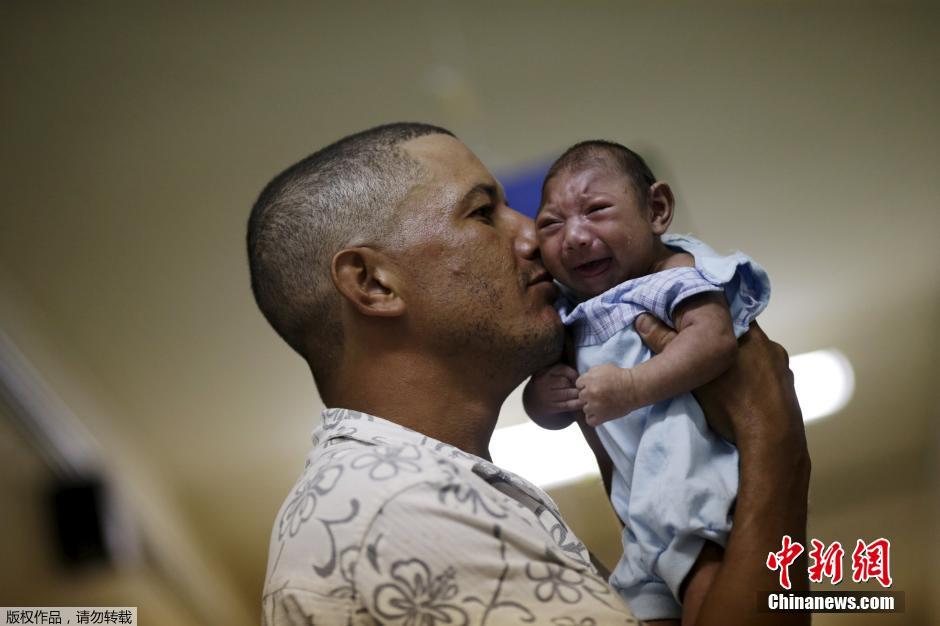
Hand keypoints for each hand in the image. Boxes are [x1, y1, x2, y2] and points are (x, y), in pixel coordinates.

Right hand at [523, 363, 583, 428]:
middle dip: (575, 385)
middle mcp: (542, 383)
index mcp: (543, 372)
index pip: (562, 369)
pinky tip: (582, 403)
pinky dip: (577, 404)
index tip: (578, 378)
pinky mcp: (549, 407)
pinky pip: (567, 405)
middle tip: (582, 387)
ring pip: (567, 393)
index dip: (573, 374)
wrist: (532, 402)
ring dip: (577, 394)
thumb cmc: (547, 385)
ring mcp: (545, 396)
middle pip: (565, 382)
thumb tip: (582, 376)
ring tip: (583, 394)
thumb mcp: (549, 374)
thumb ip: (562, 372)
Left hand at [576, 364, 638, 425]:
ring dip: (592, 407)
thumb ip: (589, 374)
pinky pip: (590, 420)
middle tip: (600, 394)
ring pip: (585, 409)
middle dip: (589, 395)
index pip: (578, 384)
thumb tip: (582, 382)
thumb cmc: (620, 377)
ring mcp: (595, 406)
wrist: (634, 388)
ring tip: (602, 403)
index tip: (595, 385)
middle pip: (581, 397)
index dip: (586, 384)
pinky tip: (599, 413)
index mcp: (589, 380)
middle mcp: (590, 393)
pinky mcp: (602, 417)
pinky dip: (593, 418)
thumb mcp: (602, 368)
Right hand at [634, 313, 804, 447]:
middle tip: (706, 358)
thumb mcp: (691, 375)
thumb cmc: (732, 404)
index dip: (710, 322)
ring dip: (743, 364)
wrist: (771, 440)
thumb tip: (643, 320)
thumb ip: (666, 344)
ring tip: (726, 381)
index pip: (727, 315)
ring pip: (757, 357)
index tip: (696, 331)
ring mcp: (783, 366)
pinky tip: (745, 395)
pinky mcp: (789, 387)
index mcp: (748, 333)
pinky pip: (768, 376)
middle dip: (724, 345)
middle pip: (741, 336)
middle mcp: (770, 344)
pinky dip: (757, 381)